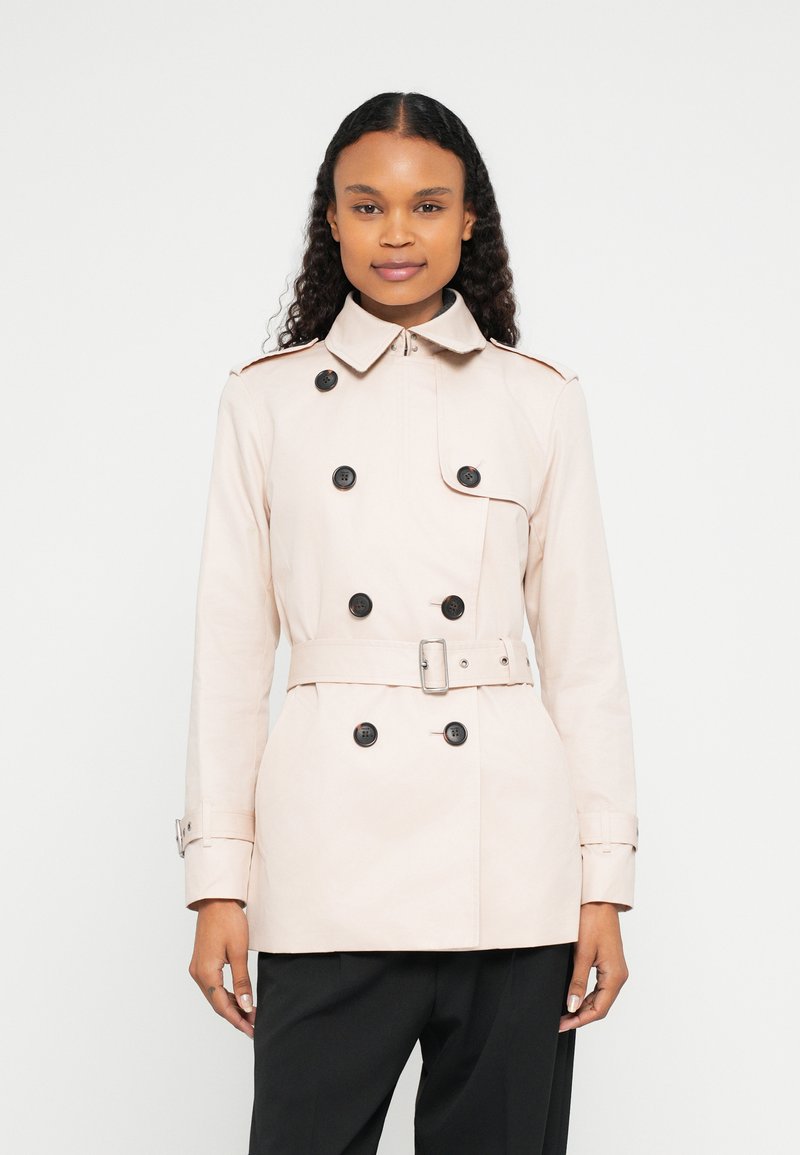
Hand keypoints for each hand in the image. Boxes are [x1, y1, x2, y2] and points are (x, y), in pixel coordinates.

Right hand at [188, 899, 255, 1037]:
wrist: (216, 900)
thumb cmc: (228, 921)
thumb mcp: (239, 951)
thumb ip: (242, 981)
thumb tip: (246, 1006)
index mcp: (206, 972)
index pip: (222, 1005)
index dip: (237, 1020)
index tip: (252, 1030)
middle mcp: (198, 973)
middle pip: (217, 1003)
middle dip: (236, 1016)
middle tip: (254, 1026)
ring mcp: (198, 968)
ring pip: (215, 995)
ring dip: (232, 1006)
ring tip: (250, 1015)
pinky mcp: (202, 962)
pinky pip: (214, 985)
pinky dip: (226, 994)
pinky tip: (239, 999)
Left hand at [559, 901, 628, 1031]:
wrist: (598, 901)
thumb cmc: (592, 922)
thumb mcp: (582, 954)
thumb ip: (577, 982)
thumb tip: (571, 1006)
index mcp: (615, 975)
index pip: (599, 1009)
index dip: (580, 1019)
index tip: (562, 1025)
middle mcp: (619, 975)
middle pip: (601, 1006)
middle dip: (580, 1016)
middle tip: (560, 1022)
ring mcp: (615, 970)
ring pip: (600, 998)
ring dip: (584, 1007)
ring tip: (564, 1013)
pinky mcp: (609, 964)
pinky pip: (600, 987)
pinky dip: (587, 996)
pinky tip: (573, 997)